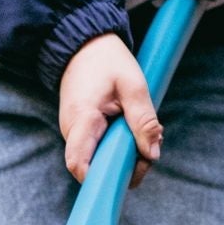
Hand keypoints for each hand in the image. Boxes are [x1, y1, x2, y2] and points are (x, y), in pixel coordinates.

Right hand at [58, 34, 162, 186]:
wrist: (84, 45)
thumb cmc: (108, 61)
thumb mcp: (133, 86)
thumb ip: (144, 121)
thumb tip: (152, 155)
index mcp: (82, 120)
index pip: (80, 165)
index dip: (102, 179)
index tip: (129, 174)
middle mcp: (71, 131)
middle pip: (95, 166)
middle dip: (125, 164)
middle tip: (149, 146)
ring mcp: (74, 132)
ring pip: (99, 158)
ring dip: (124, 152)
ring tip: (141, 130)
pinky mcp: (81, 130)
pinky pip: (99, 147)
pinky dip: (117, 143)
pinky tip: (130, 127)